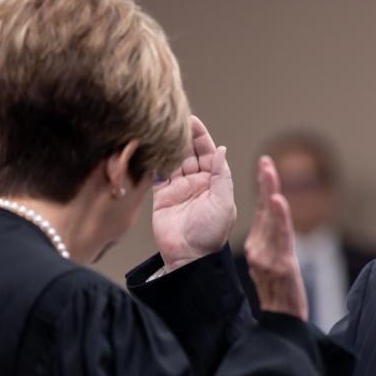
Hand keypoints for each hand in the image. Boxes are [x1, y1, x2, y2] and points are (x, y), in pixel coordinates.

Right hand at [152, 116, 235, 270]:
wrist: (189, 257)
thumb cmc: (211, 233)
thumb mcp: (223, 203)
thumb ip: (222, 176)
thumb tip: (221, 149)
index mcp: (215, 183)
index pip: (209, 154)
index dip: (201, 137)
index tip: (192, 120)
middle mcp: (197, 183)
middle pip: (190, 153)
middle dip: (183, 136)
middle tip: (173, 118)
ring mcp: (179, 189)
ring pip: (173, 160)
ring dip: (169, 145)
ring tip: (161, 128)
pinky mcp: (162, 196)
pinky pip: (158, 174)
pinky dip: (155, 161)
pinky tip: (151, 146)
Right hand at [244, 156, 307, 319]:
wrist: (283, 320)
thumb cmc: (278, 294)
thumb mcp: (269, 265)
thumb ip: (268, 243)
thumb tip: (272, 221)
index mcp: (256, 246)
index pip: (262, 211)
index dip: (264, 188)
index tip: (265, 164)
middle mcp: (258, 248)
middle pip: (265, 211)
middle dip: (266, 184)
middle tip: (265, 161)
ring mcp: (267, 256)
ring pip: (271, 220)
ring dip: (270, 194)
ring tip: (269, 173)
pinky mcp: (279, 265)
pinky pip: (280, 237)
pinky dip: (278, 218)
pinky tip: (278, 201)